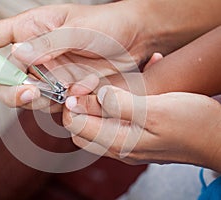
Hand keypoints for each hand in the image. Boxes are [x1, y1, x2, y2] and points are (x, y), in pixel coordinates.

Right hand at [0, 1, 157, 109]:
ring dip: (40, 99)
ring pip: (25, 97)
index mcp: (30, 30)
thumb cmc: (107, 25)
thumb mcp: (78, 29)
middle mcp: (34, 56)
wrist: (136, 40)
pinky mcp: (64, 91)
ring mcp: (48, 75)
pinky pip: (52, 106)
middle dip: (8, 89)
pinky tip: (85, 92)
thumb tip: (17, 58)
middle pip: (0, 79)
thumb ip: (48, 44)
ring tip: (71, 88)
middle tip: (28, 91)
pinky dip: (63, 105)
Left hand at [63, 86, 220, 171]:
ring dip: (96, 106)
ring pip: (96, 126)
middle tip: (92, 86)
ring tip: (107, 88)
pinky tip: (127, 92)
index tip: (84, 86)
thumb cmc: (191, 124)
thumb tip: (83, 100)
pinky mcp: (136, 138)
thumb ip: (117, 105)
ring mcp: (127, 144)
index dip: (73, 104)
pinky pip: (113, 124)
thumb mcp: (154, 110)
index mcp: (120, 142)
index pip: (76, 126)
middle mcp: (119, 147)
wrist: (216, 138)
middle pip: (82, 129)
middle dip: (80, 106)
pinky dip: (112, 108)